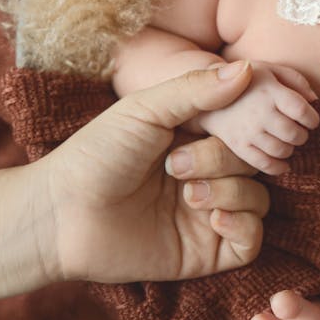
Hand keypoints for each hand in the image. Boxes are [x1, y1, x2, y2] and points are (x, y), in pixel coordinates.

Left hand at [42, 62, 270, 284]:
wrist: (62, 217)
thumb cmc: (96, 156)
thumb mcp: (145, 111)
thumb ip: (196, 89)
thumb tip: (247, 68)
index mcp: (195, 135)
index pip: (246, 123)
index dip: (252, 119)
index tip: (242, 118)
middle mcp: (207, 172)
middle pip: (253, 160)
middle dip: (222, 160)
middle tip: (176, 166)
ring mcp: (208, 211)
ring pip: (257, 197)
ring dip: (231, 191)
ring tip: (188, 195)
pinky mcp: (207, 250)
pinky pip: (252, 239)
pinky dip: (243, 225)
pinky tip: (213, 218)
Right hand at [198, 62, 319, 174]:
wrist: (208, 93)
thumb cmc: (249, 81)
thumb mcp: (272, 70)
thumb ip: (297, 80)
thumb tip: (315, 100)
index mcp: (270, 91)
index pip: (301, 110)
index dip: (312, 118)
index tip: (311, 120)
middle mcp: (259, 112)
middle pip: (293, 133)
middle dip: (302, 135)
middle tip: (299, 132)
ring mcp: (248, 131)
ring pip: (281, 150)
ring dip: (290, 149)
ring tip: (287, 142)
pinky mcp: (238, 146)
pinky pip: (264, 164)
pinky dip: (278, 167)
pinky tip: (283, 162)